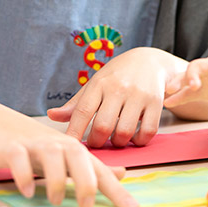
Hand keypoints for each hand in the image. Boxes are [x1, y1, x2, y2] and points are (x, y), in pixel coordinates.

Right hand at [0, 105, 137, 206]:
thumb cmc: (34, 143)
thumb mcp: (65, 153)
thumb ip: (92, 166)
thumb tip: (123, 174)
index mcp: (73, 148)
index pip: (99, 169)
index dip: (116, 189)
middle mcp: (58, 144)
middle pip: (78, 158)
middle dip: (85, 182)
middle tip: (87, 205)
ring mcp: (35, 144)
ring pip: (52, 158)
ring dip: (56, 180)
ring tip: (56, 199)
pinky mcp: (12, 147)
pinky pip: (20, 160)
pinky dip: (24, 175)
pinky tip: (27, 191)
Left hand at [47, 47, 177, 148]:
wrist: (149, 60)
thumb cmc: (117, 76)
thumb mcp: (95, 84)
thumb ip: (75, 104)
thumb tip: (51, 115)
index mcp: (99, 83)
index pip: (82, 111)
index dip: (74, 132)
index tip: (71, 146)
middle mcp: (119, 88)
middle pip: (102, 126)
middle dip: (97, 142)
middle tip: (96, 143)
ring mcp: (139, 95)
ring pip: (124, 132)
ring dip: (118, 143)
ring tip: (115, 139)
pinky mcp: (156, 102)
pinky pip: (147, 131)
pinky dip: (139, 141)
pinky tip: (134, 138)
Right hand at [163, 25, 207, 107]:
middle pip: (196, 66)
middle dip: (192, 75)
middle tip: (194, 85)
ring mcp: (203, 78)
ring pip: (186, 78)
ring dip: (179, 83)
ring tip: (170, 89)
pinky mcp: (201, 91)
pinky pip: (187, 94)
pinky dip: (178, 98)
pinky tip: (168, 103)